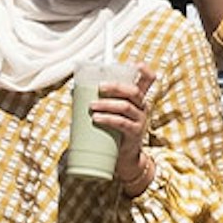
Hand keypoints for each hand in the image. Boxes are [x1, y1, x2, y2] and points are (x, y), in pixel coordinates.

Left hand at [90, 68, 153, 189]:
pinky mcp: (134, 133)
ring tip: (91, 106)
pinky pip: (121, 123)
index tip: (134, 63)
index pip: (148, 80)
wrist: (124, 158)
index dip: (144, 70)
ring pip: (125, 106)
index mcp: (138, 98)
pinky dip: (108, 119)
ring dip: (106, 104)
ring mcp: (140, 120)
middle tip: (99, 87)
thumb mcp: (113, 113)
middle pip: (133, 90)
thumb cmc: (115, 131)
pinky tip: (97, 118)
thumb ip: (101, 100)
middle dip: (115, 86)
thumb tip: (74, 91)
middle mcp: (142, 107)